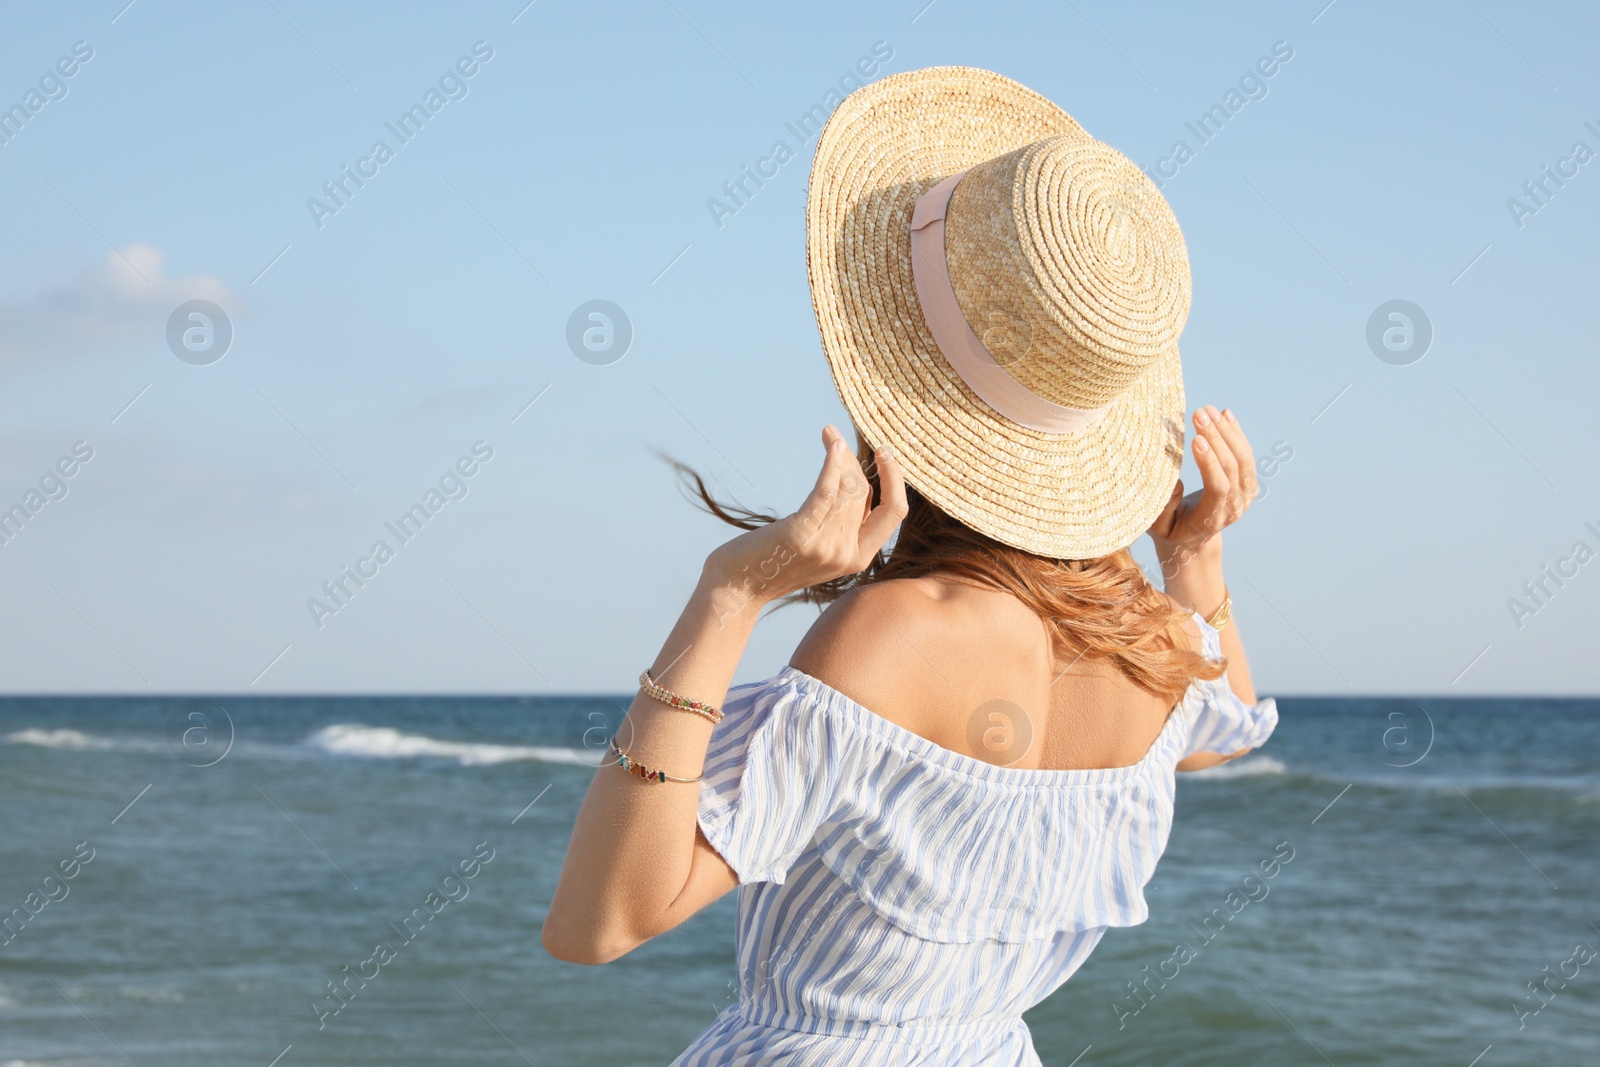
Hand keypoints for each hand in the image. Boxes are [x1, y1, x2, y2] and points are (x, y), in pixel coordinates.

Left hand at [703, 425, 907, 613]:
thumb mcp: (818, 544)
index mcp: (859, 559)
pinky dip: (832, 464)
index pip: (895, 513)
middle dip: (853, 459)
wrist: (738, 587)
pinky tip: (831, 444)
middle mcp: (848, 555)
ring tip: (829, 434)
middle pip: (865, 493)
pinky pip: (826, 491)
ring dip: (840, 455)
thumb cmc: (775, 559)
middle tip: (834, 436)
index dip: (895, 479)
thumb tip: (853, 476)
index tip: (886, 453)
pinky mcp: (802, 535)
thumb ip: (840, 522)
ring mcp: (826, 547)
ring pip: (848, 489)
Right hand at [1147, 405, 1256, 561]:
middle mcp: (1234, 507)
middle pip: (1232, 467)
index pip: (1218, 487)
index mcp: (1212, 518)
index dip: (1209, 462)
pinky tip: (1225, 414)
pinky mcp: (1247, 483)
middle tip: (1199, 413)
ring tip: (1209, 410)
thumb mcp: (1159, 526)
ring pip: (1243, 458)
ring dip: (1227, 431)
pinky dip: (1237, 433)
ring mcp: (1245, 495)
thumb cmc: (1170, 530)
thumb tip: (1175, 481)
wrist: (1193, 539)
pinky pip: (1246, 455)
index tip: (1196, 438)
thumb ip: (1165, 507)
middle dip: (1216, 437)